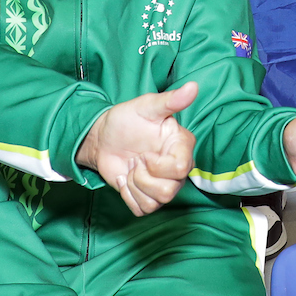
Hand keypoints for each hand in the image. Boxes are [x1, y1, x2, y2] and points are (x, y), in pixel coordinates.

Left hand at [76, 81, 197, 214]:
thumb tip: (193, 86)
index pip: (180, 168)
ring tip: (131, 170)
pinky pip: (143, 209)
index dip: (158, 166)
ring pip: (158, 202)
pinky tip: (126, 181)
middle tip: (136, 161)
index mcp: (181, 146)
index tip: (144, 154)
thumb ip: (171, 100)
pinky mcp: (148, 196)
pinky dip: (129, 197)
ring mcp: (163, 184)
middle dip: (144, 177)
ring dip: (136, 186)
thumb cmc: (126, 120)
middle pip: (170, 190)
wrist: (103, 138)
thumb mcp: (147, 107)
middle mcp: (177, 168)